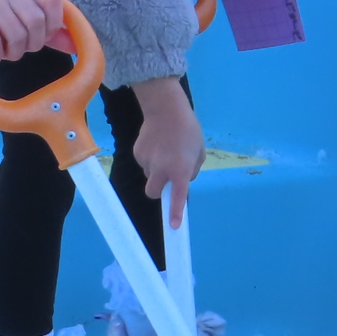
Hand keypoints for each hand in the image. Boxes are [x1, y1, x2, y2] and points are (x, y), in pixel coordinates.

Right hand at [0, 0, 66, 59]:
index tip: (41, 37)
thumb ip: (50, 32)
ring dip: (13, 52)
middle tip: (19, 49)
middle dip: (32, 44)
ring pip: (16, 34)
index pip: (53, 0)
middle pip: (36, 21)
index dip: (53, 25)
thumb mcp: (22, 22)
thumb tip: (77, 45)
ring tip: (5, 52)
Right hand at [130, 76, 205, 224]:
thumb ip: (192, 169)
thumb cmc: (188, 129)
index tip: (173, 227)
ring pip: (149, 174)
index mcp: (180, 171)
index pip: (176, 197)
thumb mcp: (199, 151)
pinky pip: (144, 162)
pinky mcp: (137, 153)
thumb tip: (183, 178)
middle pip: (152, 192)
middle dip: (158, 190)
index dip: (175, 213)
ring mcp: (147, 162)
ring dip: (156, 170)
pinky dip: (150, 157)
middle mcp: (161, 170)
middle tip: (165, 178)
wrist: (165, 108)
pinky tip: (156, 142)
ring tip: (164, 150)